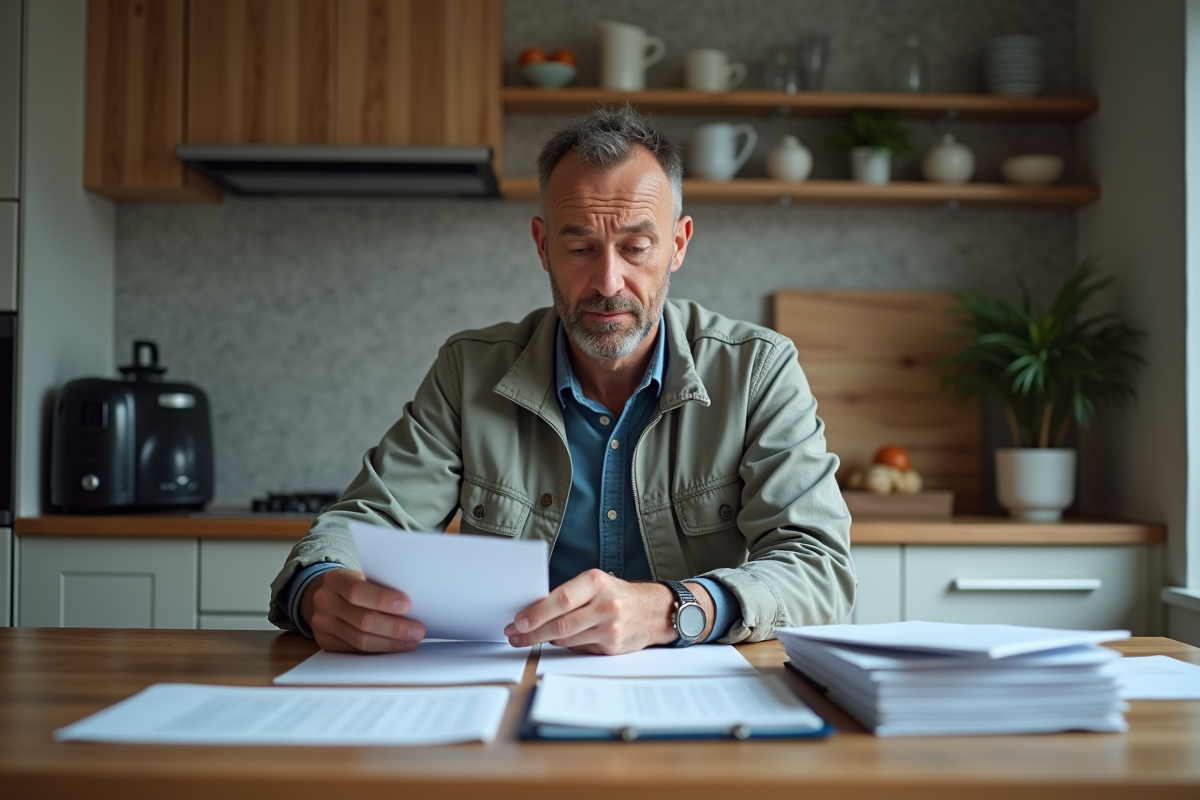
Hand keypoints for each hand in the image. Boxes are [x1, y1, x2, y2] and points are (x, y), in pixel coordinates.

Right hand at [302, 568, 424, 652]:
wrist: (328, 595)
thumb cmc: (356, 584)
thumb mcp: (364, 576)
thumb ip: (382, 586)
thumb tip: (416, 603)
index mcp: (336, 579)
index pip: (357, 591)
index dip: (383, 600)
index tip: (407, 605)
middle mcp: (325, 601)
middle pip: (362, 620)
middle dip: (394, 628)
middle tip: (417, 631)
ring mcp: (322, 623)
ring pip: (360, 640)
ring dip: (390, 643)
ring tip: (411, 642)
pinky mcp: (326, 642)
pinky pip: (355, 651)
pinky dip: (378, 651)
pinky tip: (395, 647)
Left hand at [503, 570, 708, 654]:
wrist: (654, 610)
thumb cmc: (617, 595)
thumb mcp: (596, 584)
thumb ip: (569, 596)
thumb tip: (533, 612)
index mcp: (597, 581)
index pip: (561, 599)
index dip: (537, 612)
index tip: (518, 621)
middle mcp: (606, 604)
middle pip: (561, 623)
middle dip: (532, 632)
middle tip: (515, 635)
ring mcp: (610, 627)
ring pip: (567, 638)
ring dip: (545, 640)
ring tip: (528, 638)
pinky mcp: (613, 646)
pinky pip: (579, 648)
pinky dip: (566, 645)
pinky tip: (557, 640)